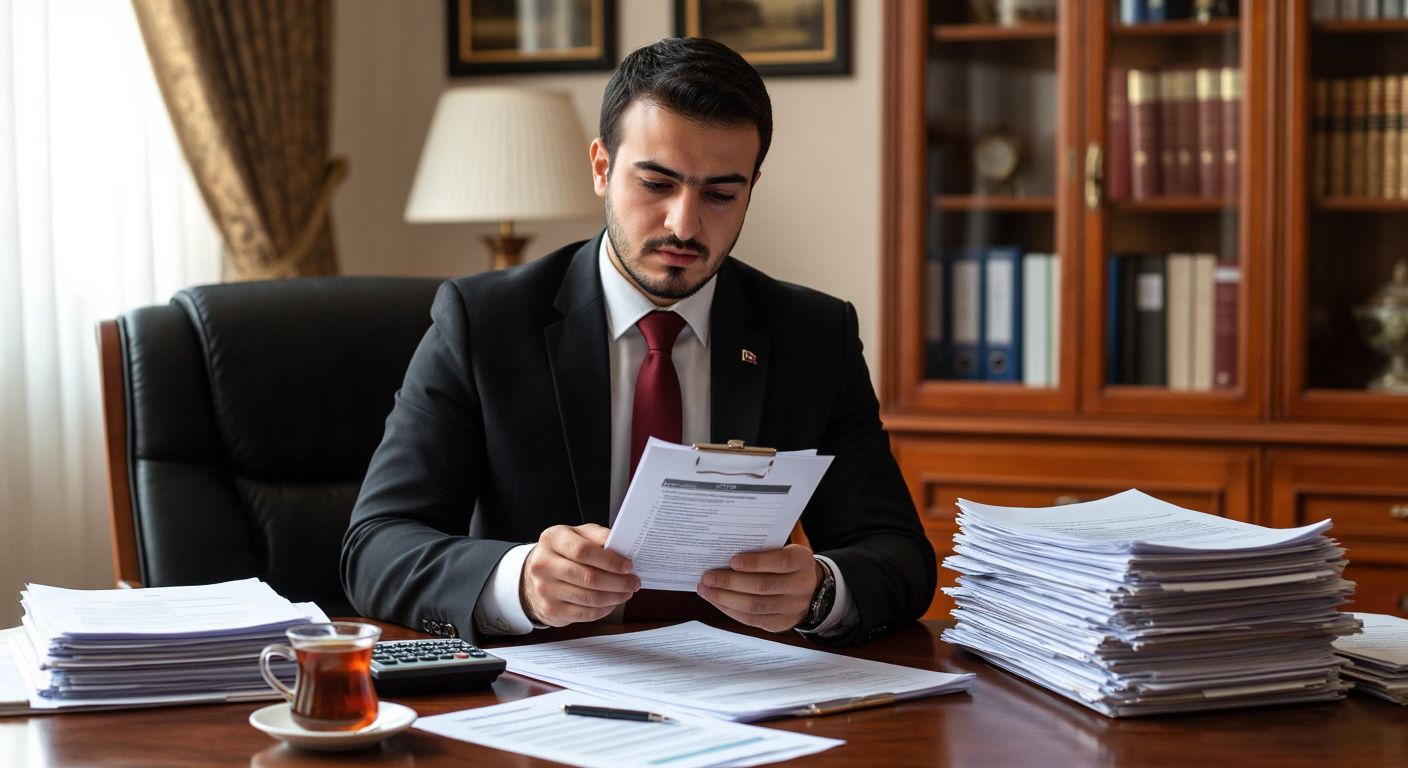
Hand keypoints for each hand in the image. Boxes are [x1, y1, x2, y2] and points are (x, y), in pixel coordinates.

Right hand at [520, 524, 639, 626]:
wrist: (537, 575)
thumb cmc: (564, 552)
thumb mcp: (578, 535)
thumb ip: (598, 537)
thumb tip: (622, 546)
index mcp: (552, 539)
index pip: (583, 551)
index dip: (609, 560)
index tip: (628, 566)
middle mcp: (544, 564)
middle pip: (588, 577)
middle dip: (618, 582)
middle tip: (634, 582)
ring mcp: (545, 589)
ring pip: (589, 598)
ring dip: (615, 597)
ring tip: (627, 592)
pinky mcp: (551, 609)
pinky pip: (585, 613)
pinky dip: (604, 609)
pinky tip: (612, 602)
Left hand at [696, 544, 818, 632]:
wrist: (807, 587)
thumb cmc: (785, 563)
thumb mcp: (782, 550)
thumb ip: (761, 552)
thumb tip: (723, 558)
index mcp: (802, 561)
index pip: (780, 562)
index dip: (755, 563)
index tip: (732, 561)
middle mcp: (802, 586)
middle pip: (763, 586)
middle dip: (730, 582)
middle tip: (707, 577)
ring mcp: (793, 608)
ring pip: (754, 606)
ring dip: (725, 598)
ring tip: (706, 590)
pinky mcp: (781, 624)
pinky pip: (752, 620)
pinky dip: (730, 610)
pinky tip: (716, 601)